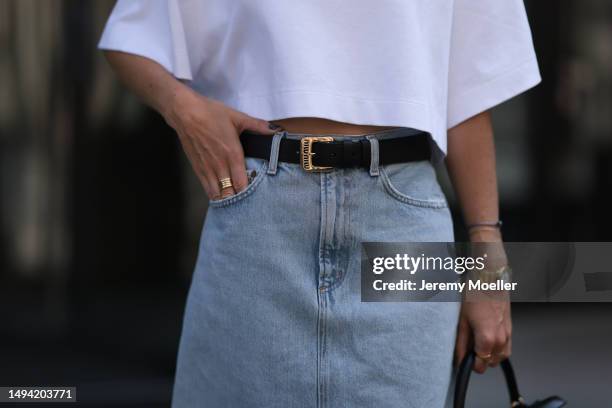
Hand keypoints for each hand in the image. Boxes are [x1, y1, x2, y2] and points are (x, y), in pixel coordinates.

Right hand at [163, 87, 279, 199]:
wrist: (185, 113)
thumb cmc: (211, 113)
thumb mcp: (237, 117)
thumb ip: (257, 126)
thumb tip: (276, 129)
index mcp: (232, 154)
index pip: (242, 183)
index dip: (250, 192)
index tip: (257, 193)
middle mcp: (220, 165)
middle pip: (230, 192)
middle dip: (239, 199)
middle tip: (248, 200)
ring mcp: (208, 168)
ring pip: (218, 194)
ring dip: (226, 198)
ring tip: (235, 200)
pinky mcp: (198, 169)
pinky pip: (207, 188)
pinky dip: (214, 195)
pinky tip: (221, 196)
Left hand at [455, 297, 511, 372]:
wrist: (489, 278)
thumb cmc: (474, 294)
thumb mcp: (462, 321)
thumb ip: (461, 343)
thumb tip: (459, 358)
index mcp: (488, 339)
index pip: (480, 366)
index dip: (469, 364)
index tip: (463, 356)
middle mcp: (501, 339)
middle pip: (490, 363)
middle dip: (479, 358)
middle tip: (468, 343)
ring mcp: (508, 334)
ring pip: (499, 357)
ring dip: (489, 353)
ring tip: (477, 337)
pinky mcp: (511, 328)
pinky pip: (505, 347)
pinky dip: (496, 346)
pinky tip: (486, 333)